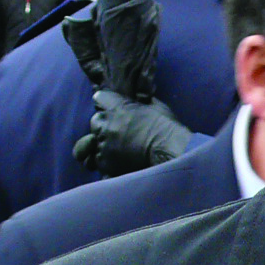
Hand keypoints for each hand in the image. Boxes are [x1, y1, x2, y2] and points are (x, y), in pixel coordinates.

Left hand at [72, 91, 191, 176]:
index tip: (115, 110)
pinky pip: (100, 163)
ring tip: (119, 152)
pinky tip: (120, 166)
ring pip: (94, 143)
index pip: (100, 99)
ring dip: (104, 146)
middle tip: (120, 134)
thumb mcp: (155, 106)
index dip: (107, 105)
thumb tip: (139, 98)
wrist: (170, 151)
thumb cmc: (166, 127)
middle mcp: (104, 124)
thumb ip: (140, 102)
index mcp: (115, 107)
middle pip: (95, 122)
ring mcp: (102, 145)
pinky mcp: (105, 164)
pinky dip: (108, 165)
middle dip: (105, 126)